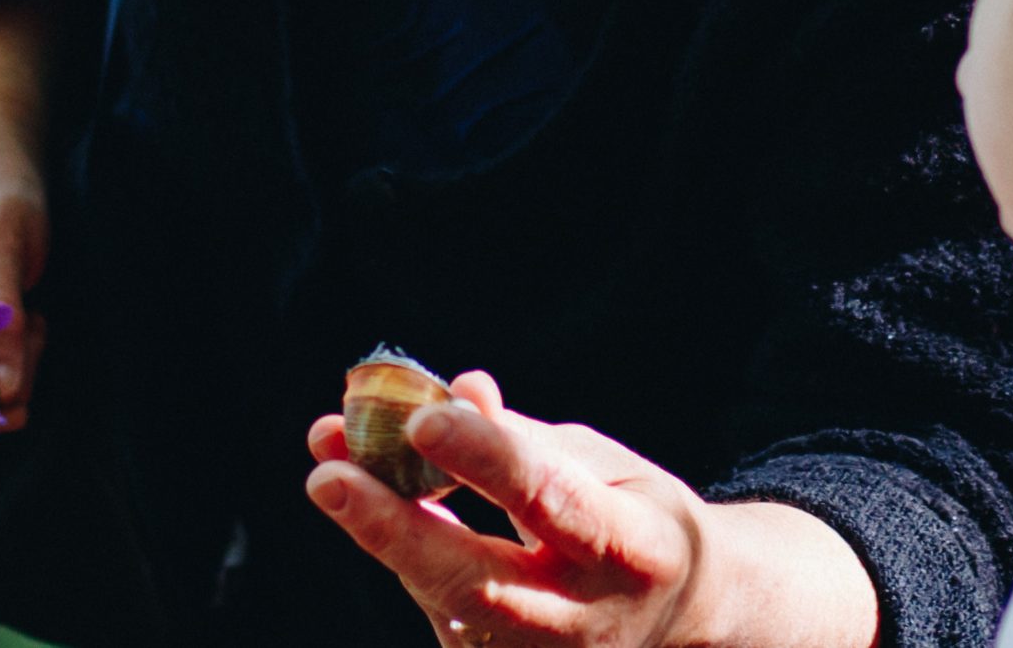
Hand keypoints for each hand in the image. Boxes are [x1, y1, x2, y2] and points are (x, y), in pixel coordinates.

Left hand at [305, 374, 877, 647]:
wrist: (683, 615)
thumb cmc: (631, 513)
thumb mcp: (601, 461)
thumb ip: (522, 437)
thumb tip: (456, 392)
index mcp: (635, 549)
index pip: (552, 502)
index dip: (487, 459)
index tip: (422, 417)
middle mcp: (589, 621)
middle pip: (481, 585)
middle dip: (398, 529)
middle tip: (328, 474)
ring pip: (446, 604)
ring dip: (383, 533)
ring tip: (332, 466)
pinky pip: (442, 612)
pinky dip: (401, 553)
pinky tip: (365, 499)